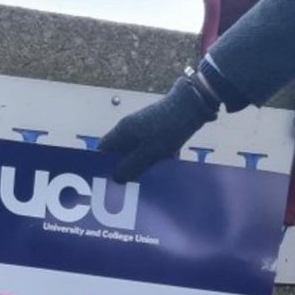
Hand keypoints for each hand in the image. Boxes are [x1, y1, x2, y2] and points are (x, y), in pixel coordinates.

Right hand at [99, 73, 218, 182]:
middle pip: (119, 153)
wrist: (192, 106)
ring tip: (147, 182)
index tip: (108, 182)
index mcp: (123, 132)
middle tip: (129, 187)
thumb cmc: (168, 129)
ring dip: (141, 166)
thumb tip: (116, 179)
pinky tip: (163, 170)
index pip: (103, 150)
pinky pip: (150, 148)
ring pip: (136, 152)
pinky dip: (154, 159)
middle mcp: (129, 129)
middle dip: (124, 170)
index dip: (102, 166)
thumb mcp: (149, 152)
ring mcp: (143, 128)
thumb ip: (131, 166)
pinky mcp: (156, 130)